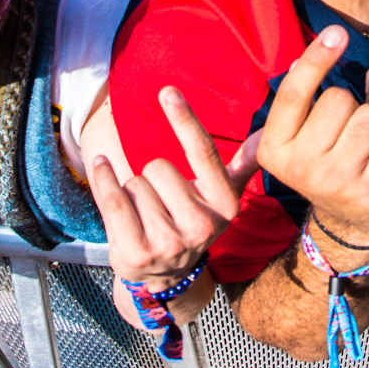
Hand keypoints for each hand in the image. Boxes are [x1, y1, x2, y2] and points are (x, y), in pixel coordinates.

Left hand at [90, 86, 258, 284]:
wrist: (166, 276)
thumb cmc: (191, 220)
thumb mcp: (221, 196)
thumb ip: (243, 163)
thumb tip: (266, 136)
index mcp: (224, 204)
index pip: (203, 153)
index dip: (185, 120)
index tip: (168, 91)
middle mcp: (201, 226)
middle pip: (157, 166)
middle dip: (152, 176)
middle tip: (160, 199)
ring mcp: (169, 243)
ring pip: (134, 182)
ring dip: (133, 190)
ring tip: (145, 212)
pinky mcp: (137, 252)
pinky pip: (112, 199)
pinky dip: (103, 177)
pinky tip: (102, 170)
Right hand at [255, 25, 368, 246]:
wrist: (352, 225)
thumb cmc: (325, 167)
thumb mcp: (295, 141)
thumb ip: (292, 104)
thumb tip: (300, 59)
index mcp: (275, 150)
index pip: (293, 93)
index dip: (316, 57)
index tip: (337, 31)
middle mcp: (302, 168)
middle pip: (340, 99)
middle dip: (351, 107)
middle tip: (347, 135)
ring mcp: (340, 183)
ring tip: (367, 150)